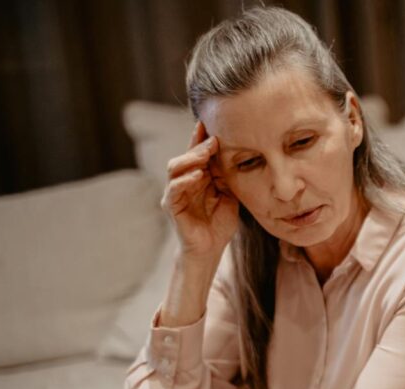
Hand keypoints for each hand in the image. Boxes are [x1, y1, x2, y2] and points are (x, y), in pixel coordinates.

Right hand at [161, 121, 239, 262]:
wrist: (211, 249)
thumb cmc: (219, 223)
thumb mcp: (229, 196)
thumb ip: (226, 178)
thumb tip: (232, 156)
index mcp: (196, 177)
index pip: (197, 154)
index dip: (202, 139)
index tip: (212, 125)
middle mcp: (183, 182)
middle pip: (185, 157)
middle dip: (199, 146)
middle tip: (214, 140)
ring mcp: (175, 194)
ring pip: (176, 168)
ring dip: (191, 159)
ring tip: (205, 154)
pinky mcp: (172, 207)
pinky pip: (174, 189)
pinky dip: (185, 180)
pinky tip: (198, 176)